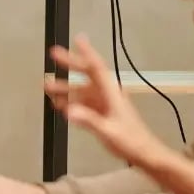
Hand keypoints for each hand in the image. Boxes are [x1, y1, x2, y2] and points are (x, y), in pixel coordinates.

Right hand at [43, 35, 169, 166]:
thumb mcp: (108, 131)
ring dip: (66, 88)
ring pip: (82, 91)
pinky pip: (84, 104)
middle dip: (70, 65)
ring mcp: (105, 104)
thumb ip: (88, 120)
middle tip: (53, 55)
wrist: (145, 154)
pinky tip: (60, 106)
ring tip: (47, 87)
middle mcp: (108, 95)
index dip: (87, 53)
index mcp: (111, 93)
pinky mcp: (103, 114)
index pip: (97, 68)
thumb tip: (68, 111)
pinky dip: (72, 103)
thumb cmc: (131, 141)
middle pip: (87, 75)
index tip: (78, 39)